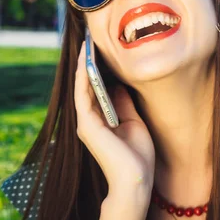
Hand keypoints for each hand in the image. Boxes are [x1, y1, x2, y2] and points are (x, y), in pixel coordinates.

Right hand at [75, 41, 154, 198]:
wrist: (136, 180)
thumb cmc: (138, 156)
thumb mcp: (134, 123)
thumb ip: (123, 104)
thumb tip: (118, 84)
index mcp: (101, 122)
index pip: (96, 90)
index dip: (96, 70)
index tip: (100, 50)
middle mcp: (89, 121)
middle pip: (86, 86)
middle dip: (87, 63)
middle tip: (89, 40)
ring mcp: (86, 123)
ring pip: (81, 87)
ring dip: (82, 66)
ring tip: (86, 43)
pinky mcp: (87, 125)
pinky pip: (83, 95)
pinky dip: (83, 78)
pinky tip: (85, 61)